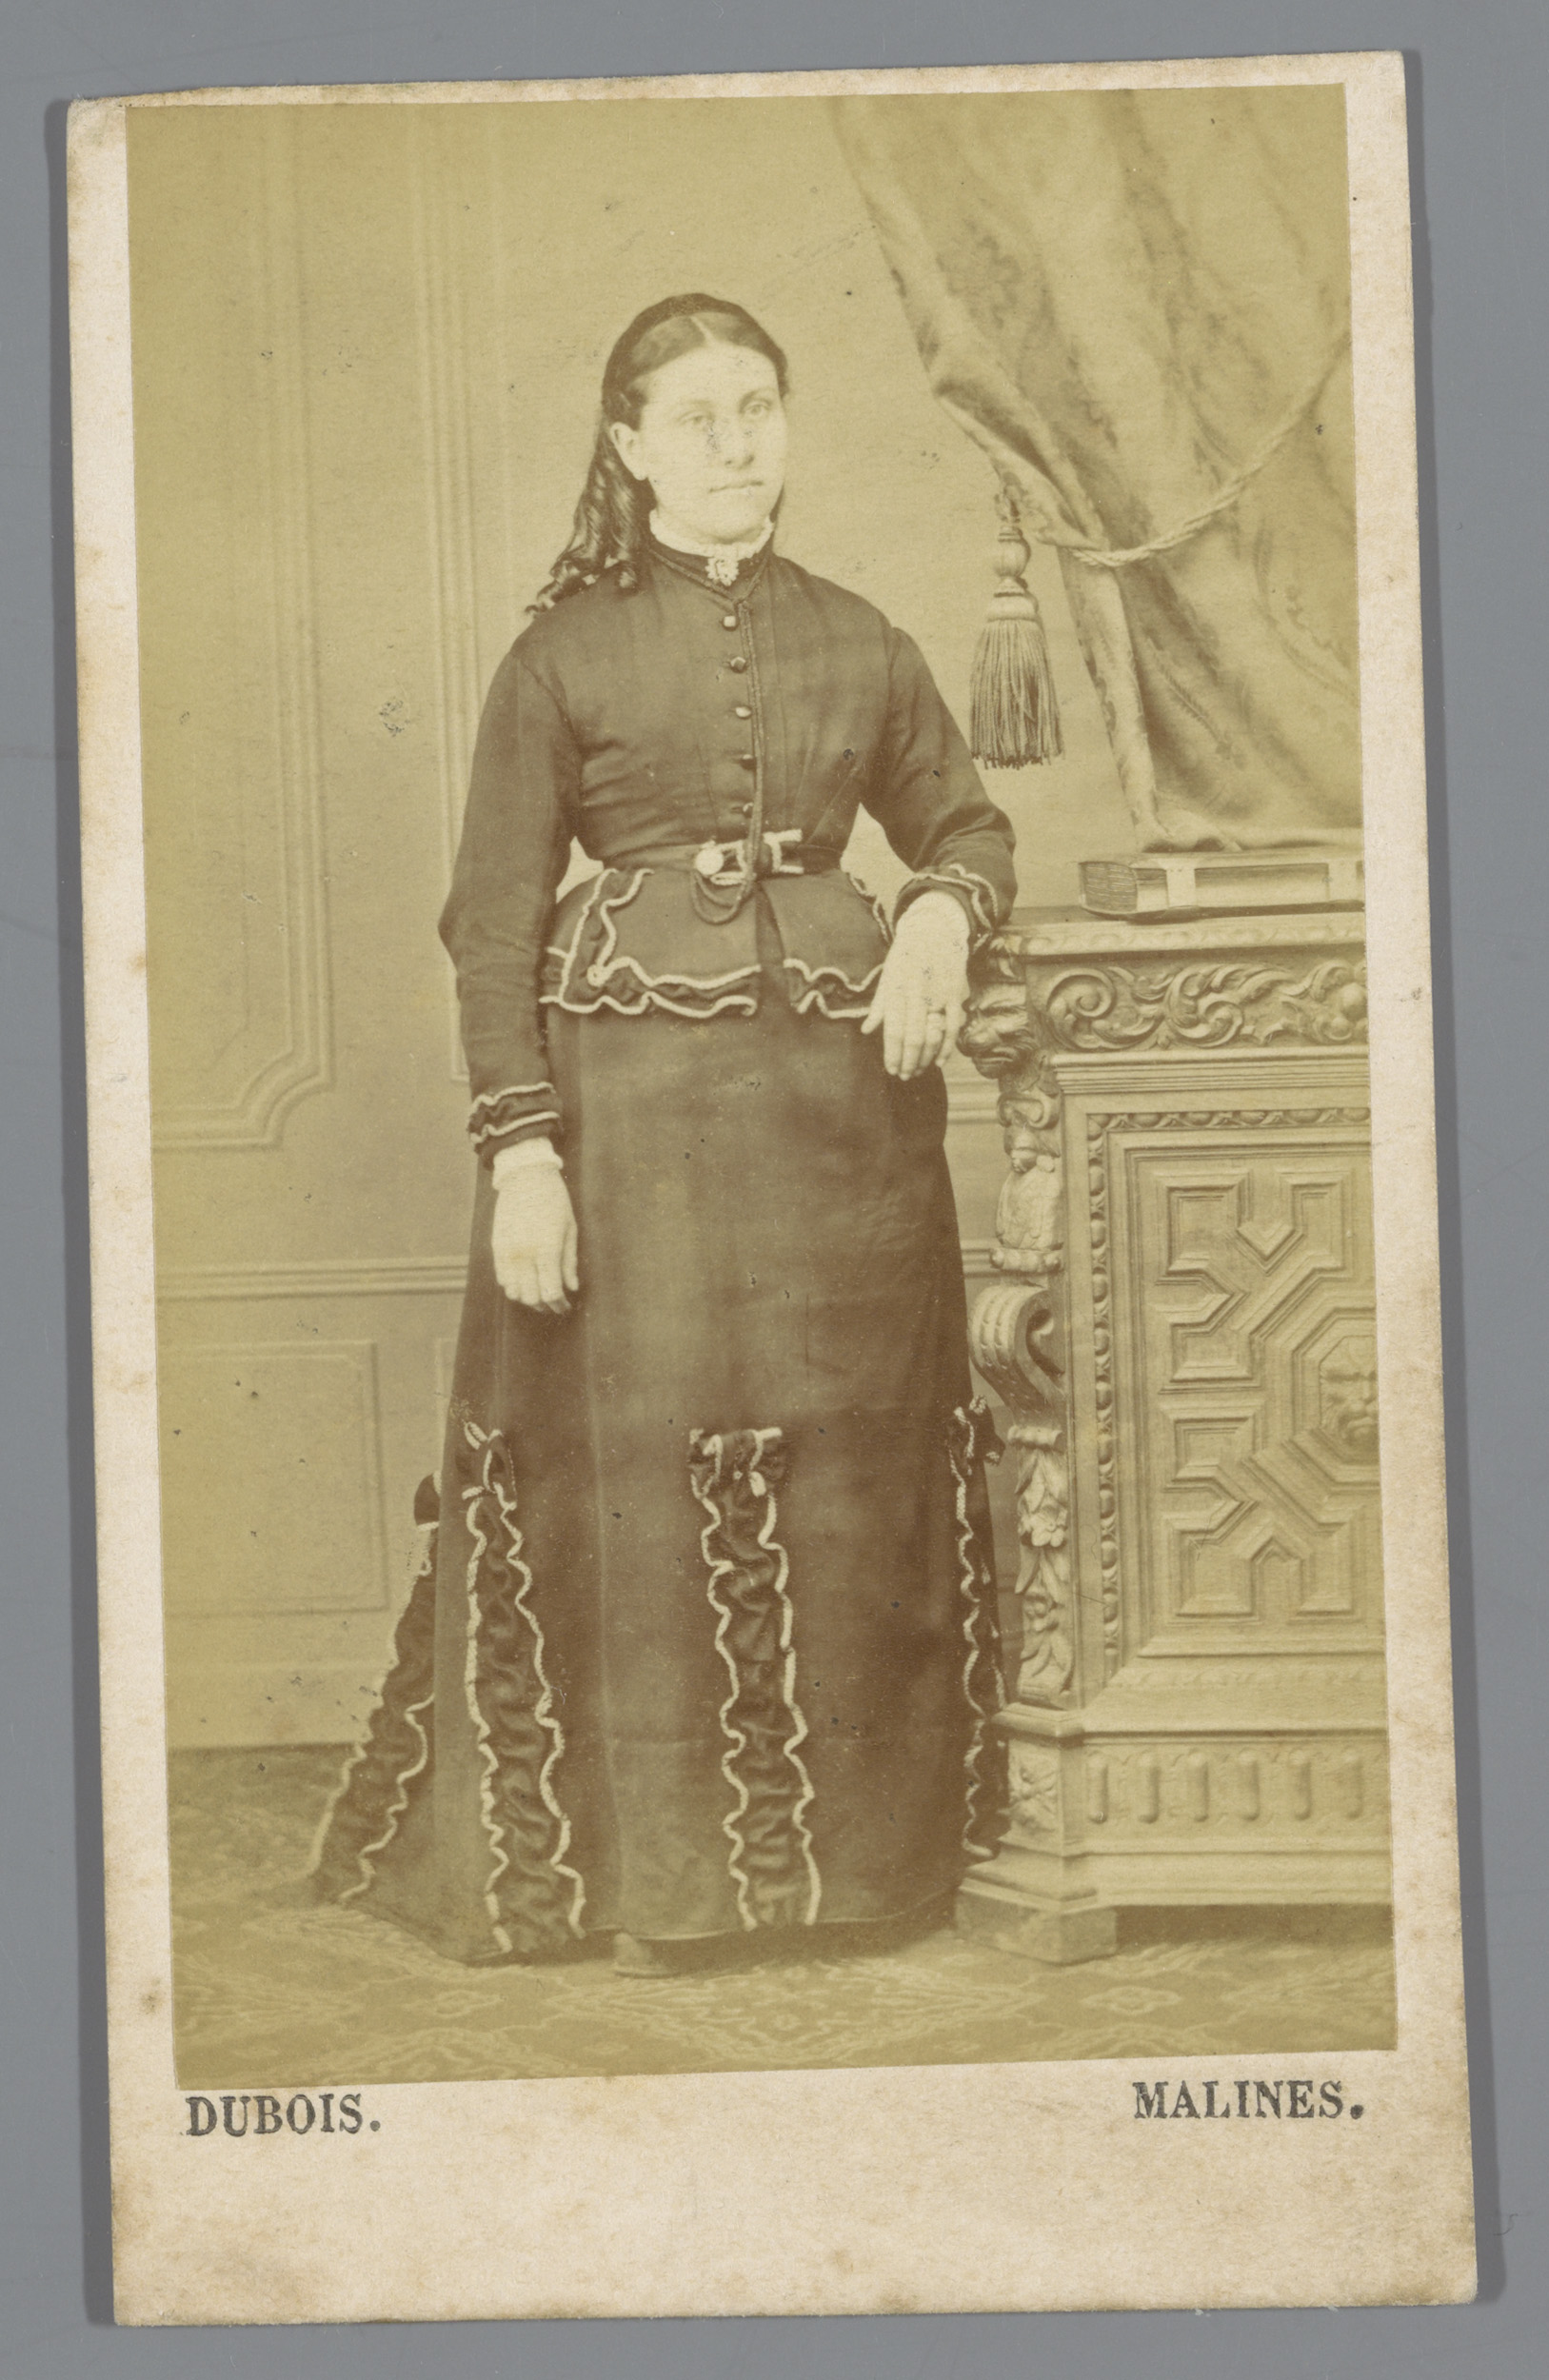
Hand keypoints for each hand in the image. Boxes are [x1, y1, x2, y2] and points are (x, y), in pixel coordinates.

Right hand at [491, 1166, 578, 1314]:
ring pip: (513, 1292)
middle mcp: (523, 1255)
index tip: (566, 1306)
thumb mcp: (570, 1228)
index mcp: (546, 1249)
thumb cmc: (554, 1200)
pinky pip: (501, 1278)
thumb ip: (570, 1261)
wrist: (525, 1176)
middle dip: (545, 1305)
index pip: (550, 1292)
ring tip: (539, 1292)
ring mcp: (507, 1252)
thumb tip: (573, 1288)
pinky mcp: (496, 1248)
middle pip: (531, 1298)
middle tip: (555, 1302)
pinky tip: (524, 1280)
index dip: (560, 1305)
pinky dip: (513, 1286)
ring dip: (527, 1297)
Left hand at [861, 891, 969, 1079]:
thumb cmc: (905, 956)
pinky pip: (953, 1026)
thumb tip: (866, 1030)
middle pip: (912, 1038)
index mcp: (895, 991)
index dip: (892, 1055)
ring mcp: (937, 994)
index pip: (892, 1031)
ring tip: (919, 1070)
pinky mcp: (954, 994)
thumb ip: (878, 1005)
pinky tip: (941, 1061)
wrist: (934, 929)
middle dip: (908, 1062)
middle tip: (905, 1076)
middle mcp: (915, 994)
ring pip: (933, 1035)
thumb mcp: (886, 976)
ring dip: (926, 1058)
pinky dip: (947, 1047)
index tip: (891, 1070)